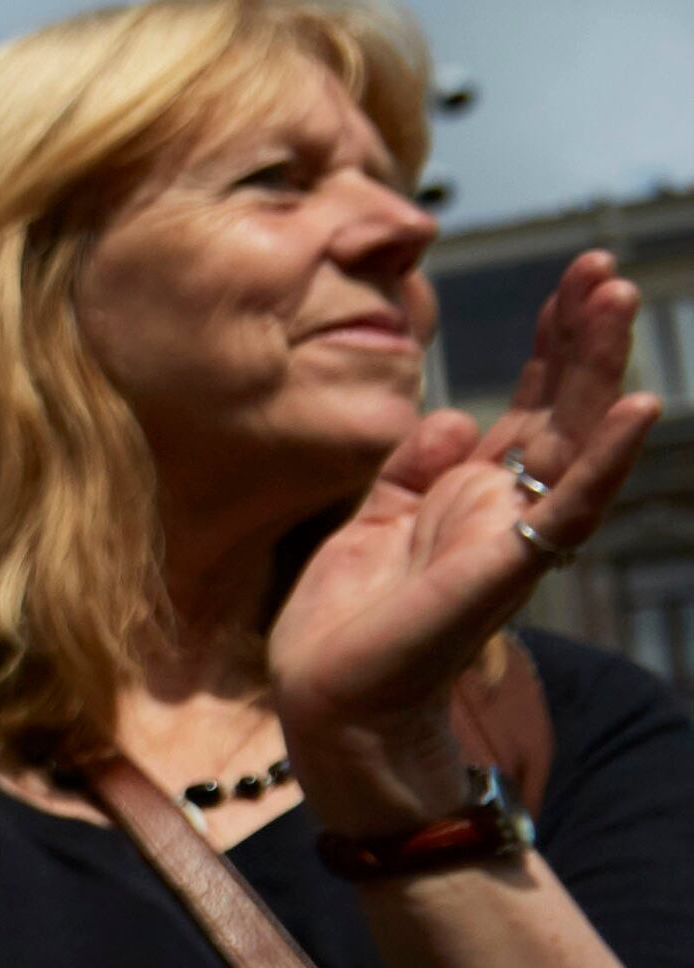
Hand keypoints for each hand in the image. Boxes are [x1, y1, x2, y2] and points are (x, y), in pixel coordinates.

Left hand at [275, 252, 662, 831]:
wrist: (332, 700)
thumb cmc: (349, 622)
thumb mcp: (368, 520)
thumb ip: (408, 467)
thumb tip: (455, 415)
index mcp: (471, 494)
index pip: (525, 404)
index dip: (547, 344)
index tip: (569, 281)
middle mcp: (507, 507)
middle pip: (558, 406)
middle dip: (579, 337)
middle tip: (602, 268)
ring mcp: (515, 533)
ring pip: (573, 436)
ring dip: (598, 368)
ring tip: (617, 298)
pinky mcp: (509, 563)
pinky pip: (570, 504)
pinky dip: (604, 456)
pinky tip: (636, 405)